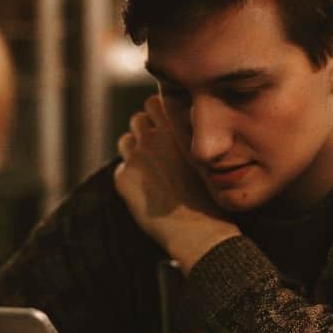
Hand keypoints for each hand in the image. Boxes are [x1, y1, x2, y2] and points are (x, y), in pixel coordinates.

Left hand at [114, 94, 238, 270]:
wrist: (198, 229)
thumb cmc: (210, 195)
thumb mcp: (205, 154)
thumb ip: (186, 136)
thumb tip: (177, 128)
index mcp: (174, 127)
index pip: (154, 102)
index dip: (159, 115)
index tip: (165, 128)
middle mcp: (152, 137)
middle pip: (137, 118)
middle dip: (144, 130)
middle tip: (157, 150)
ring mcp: (135, 158)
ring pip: (126, 141)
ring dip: (134, 151)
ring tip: (151, 170)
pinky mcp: (123, 179)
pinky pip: (122, 169)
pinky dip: (130, 177)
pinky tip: (147, 191)